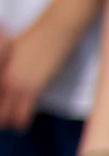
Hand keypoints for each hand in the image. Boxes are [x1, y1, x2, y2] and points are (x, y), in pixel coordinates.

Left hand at [0, 9, 63, 130]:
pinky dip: (21, 123)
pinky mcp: (32, 88)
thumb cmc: (38, 37)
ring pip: (5, 115)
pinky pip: (22, 114)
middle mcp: (1, 78)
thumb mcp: (13, 52)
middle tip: (4, 122)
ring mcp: (15, 83)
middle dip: (0, 117)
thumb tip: (7, 82)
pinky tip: (22, 126)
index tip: (3, 110)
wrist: (56, 29)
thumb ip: (6, 68)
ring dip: (8, 122)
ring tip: (12, 125)